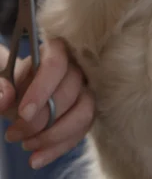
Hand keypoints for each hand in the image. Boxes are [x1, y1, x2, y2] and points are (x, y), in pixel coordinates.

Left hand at [0, 39, 93, 169]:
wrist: (18, 91)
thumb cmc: (10, 79)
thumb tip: (6, 97)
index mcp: (54, 50)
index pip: (57, 64)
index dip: (42, 89)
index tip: (23, 113)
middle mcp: (76, 66)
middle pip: (70, 91)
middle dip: (41, 120)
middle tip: (12, 134)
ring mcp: (85, 89)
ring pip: (84, 112)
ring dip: (54, 136)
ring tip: (26, 145)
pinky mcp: (86, 111)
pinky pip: (82, 131)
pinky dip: (58, 148)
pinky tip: (36, 158)